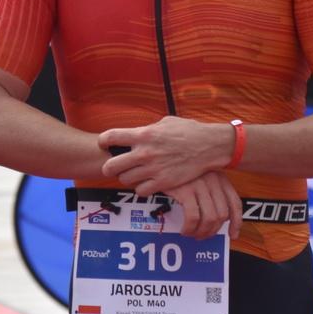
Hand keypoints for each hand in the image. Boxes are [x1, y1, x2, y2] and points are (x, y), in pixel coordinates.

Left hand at [100, 117, 235, 193]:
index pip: (111, 137)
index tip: (105, 144)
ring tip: (133, 174)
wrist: (209, 146)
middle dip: (108, 167)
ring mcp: (153, 169)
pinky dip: (141, 188)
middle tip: (113, 167)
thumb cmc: (188, 131)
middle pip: (111, 165)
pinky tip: (146, 182)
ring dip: (126, 177)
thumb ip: (148, 128)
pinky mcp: (163, 183)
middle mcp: (145, 152)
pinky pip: (140, 191)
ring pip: (124, 179)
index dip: (103, 141)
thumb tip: (136, 133)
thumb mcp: (166, 122)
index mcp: (144, 134)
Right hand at [164, 172, 241, 240]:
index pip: (235, 203)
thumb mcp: (201, 176)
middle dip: (212, 231)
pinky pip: (193, 217)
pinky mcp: (185, 190)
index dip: (236, 222)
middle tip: (202, 235)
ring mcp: (200, 185)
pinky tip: (184, 229)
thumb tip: (217, 219)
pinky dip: (189, 228)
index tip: (232, 234)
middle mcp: (213, 181)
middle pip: (222, 215)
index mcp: (220, 178)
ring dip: (201, 232)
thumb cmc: (179, 169)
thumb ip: (211, 192)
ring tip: (192, 234)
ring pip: (210, 219)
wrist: (162, 157)